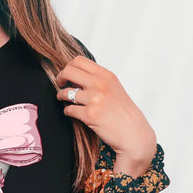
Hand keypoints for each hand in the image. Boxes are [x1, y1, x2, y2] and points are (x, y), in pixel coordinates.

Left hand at [55, 56, 156, 175]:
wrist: (133, 132)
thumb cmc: (122, 112)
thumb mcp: (113, 88)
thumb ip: (97, 80)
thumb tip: (74, 76)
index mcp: (106, 75)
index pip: (79, 60)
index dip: (68, 67)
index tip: (67, 76)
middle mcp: (100, 84)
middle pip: (68, 71)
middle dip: (60, 78)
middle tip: (60, 85)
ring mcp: (94, 99)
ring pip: (65, 92)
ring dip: (61, 97)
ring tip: (64, 100)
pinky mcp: (89, 115)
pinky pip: (68, 110)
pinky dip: (67, 111)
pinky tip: (72, 113)